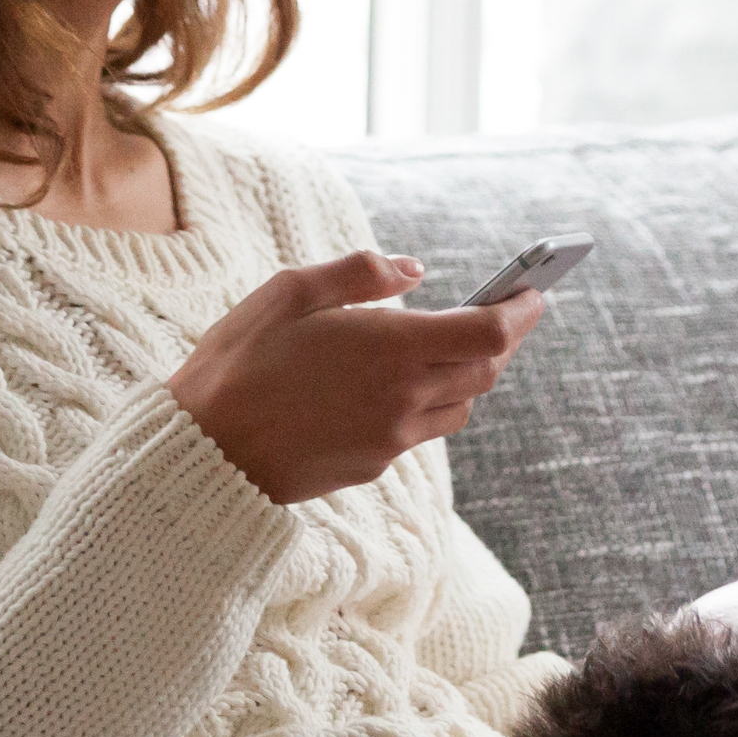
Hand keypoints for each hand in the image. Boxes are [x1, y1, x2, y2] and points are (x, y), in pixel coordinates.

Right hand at [164, 252, 542, 507]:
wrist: (201, 455)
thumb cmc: (237, 363)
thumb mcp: (288, 292)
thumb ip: (359, 274)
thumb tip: (415, 271)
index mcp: (390, 349)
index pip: (490, 334)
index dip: (522, 312)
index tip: (535, 292)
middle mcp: (403, 398)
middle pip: (487, 371)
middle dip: (503, 340)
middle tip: (505, 312)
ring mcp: (391, 439)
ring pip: (461, 406)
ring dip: (469, 375)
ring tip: (453, 346)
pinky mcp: (373, 465)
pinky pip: (420, 431)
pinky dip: (426, 403)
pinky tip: (395, 386)